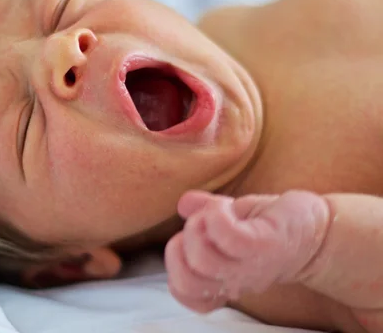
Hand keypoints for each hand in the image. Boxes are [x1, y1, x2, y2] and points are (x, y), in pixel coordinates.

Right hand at [165, 190, 329, 312]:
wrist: (321, 229)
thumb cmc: (273, 225)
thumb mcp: (232, 220)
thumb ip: (204, 214)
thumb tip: (183, 203)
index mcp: (221, 277)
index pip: (185, 293)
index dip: (175, 268)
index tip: (189, 243)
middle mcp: (234, 278)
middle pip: (187, 281)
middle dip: (178, 248)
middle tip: (198, 227)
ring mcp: (249, 264)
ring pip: (203, 259)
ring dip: (196, 228)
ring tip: (213, 213)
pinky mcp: (264, 244)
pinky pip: (228, 236)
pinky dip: (215, 216)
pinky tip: (224, 207)